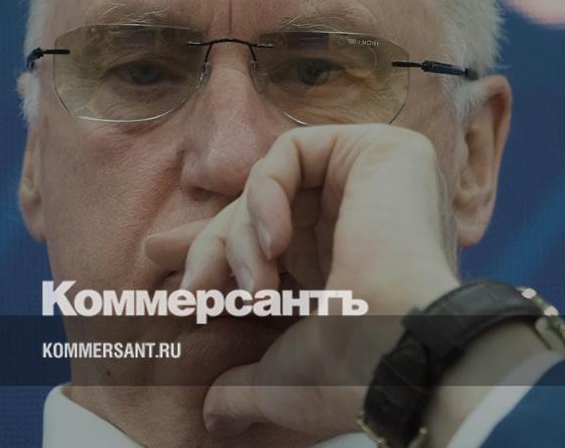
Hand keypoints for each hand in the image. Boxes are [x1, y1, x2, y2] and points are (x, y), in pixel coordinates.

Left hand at [143, 124, 462, 437]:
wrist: (402, 350)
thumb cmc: (355, 370)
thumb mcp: (285, 377)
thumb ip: (246, 382)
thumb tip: (213, 415)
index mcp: (346, 265)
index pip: (268, 240)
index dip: (214, 249)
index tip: (162, 264)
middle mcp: (362, 220)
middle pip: (261, 212)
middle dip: (214, 250)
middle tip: (190, 295)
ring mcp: (374, 183)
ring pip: (270, 183)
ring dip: (241, 236)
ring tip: (252, 289)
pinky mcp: (380, 151)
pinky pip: (292, 150)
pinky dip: (265, 193)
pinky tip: (273, 244)